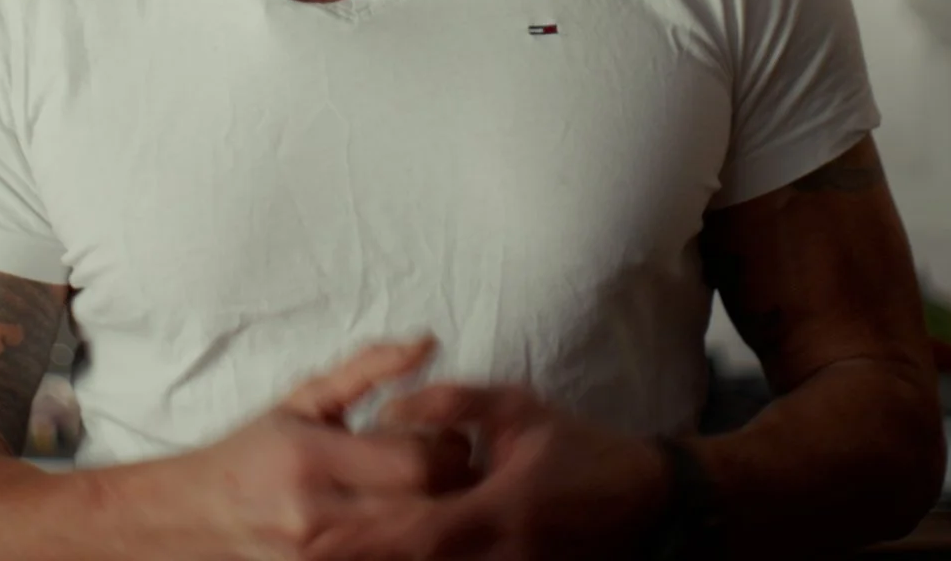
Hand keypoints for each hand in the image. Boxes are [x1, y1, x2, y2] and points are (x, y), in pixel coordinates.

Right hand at [169, 336, 474, 560]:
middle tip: (452, 462)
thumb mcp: (304, 399)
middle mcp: (316, 515)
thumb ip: (368, 368)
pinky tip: (401, 514)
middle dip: (451, 482)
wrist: (196, 514)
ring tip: (428, 487)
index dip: (446, 448)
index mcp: (311, 458)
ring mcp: (321, 556)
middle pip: (423, 507)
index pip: (414, 464)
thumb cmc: (253, 451)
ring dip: (434, 512)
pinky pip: (390, 555)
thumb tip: (429, 342)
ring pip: (413, 539)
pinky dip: (408, 537)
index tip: (444, 435)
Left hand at [305, 384, 672, 560]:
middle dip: (360, 560)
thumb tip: (392, 405)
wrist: (646, 502)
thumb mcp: (519, 409)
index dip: (364, 540)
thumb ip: (453, 405)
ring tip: (326, 554)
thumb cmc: (580, 448)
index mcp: (496, 509)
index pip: (416, 533)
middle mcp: (498, 553)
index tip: (316, 537)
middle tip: (304, 552)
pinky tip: (390, 556)